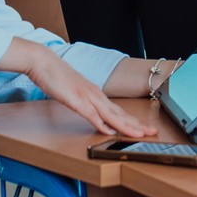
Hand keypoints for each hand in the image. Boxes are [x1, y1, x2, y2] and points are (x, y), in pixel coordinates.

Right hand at [19, 44, 158, 138]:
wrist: (43, 62)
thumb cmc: (56, 76)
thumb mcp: (74, 93)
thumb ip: (85, 104)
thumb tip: (94, 116)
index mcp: (96, 94)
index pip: (118, 111)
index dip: (133, 120)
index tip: (145, 128)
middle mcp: (95, 95)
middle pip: (120, 114)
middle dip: (137, 124)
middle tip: (153, 132)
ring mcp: (86, 97)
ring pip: (110, 115)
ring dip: (126, 126)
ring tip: (139, 134)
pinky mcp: (75, 100)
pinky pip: (91, 114)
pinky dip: (101, 124)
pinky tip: (109, 131)